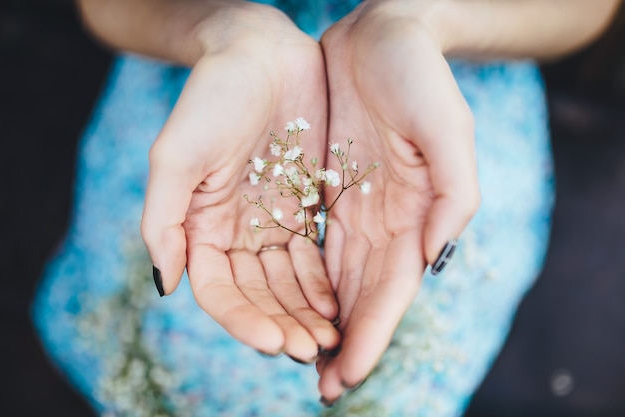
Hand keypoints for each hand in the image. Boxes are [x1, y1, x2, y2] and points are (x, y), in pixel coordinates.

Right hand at [141, 5, 339, 361]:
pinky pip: (313, 256)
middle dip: (281, 326)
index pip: (218, 291)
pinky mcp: (303, 207)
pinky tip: (339, 305)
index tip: (274, 342)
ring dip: (304, 314)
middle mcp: (235, 231)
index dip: (243, 321)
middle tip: (311, 351)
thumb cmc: (213, 96)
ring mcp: (270, 221)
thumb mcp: (176, 154)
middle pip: (256, 295)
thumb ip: (164, 219)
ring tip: (330, 339)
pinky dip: (323, 283)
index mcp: (200, 226)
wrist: (261, 54)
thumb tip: (166, 284)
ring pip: (287, 283)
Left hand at [317, 1, 479, 401]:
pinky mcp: (329, 191)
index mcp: (417, 214)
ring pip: (337, 279)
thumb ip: (455, 196)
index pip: (391, 290)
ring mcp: (357, 208)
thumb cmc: (418, 76)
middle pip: (363, 296)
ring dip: (321, 322)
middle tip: (322, 388)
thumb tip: (434, 261)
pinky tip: (289, 306)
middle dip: (345, 343)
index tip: (346, 376)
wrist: (382, 36)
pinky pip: (314, 245)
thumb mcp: (448, 127)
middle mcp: (387, 221)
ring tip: (299, 359)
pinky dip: (304, 280)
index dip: (371, 335)